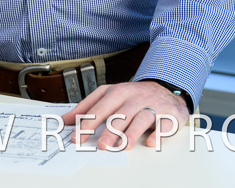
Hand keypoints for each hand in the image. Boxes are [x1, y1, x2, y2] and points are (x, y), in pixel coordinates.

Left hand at [60, 80, 189, 149]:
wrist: (165, 88)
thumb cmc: (133, 95)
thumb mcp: (109, 95)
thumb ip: (87, 106)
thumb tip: (65, 119)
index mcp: (118, 91)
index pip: (101, 106)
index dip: (89, 121)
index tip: (77, 136)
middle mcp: (135, 97)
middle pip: (121, 113)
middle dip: (110, 129)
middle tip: (101, 145)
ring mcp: (153, 105)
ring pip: (142, 118)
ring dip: (132, 133)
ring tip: (123, 146)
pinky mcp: (169, 114)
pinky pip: (164, 124)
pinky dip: (158, 134)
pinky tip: (150, 142)